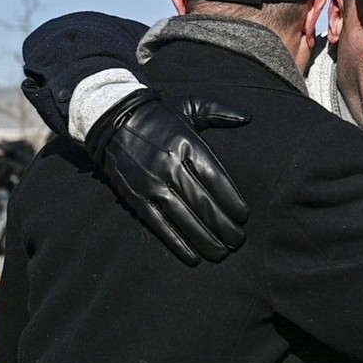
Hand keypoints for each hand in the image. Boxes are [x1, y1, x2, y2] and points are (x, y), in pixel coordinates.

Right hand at [86, 89, 250, 265]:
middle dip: (224, 226)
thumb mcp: (190, 105)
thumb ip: (221, 110)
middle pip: (203, 202)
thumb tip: (249, 118)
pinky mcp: (136, 197)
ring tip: (222, 253)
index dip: (232, 201)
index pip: (216, 178)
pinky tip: (193, 257)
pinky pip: (160, 225)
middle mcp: (170, 164)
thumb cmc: (160, 116)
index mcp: (187, 143)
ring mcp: (152, 183)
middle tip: (239, 241)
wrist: (114, 120)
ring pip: (184, 218)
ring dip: (205, 239)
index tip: (244, 216)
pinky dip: (177, 243)